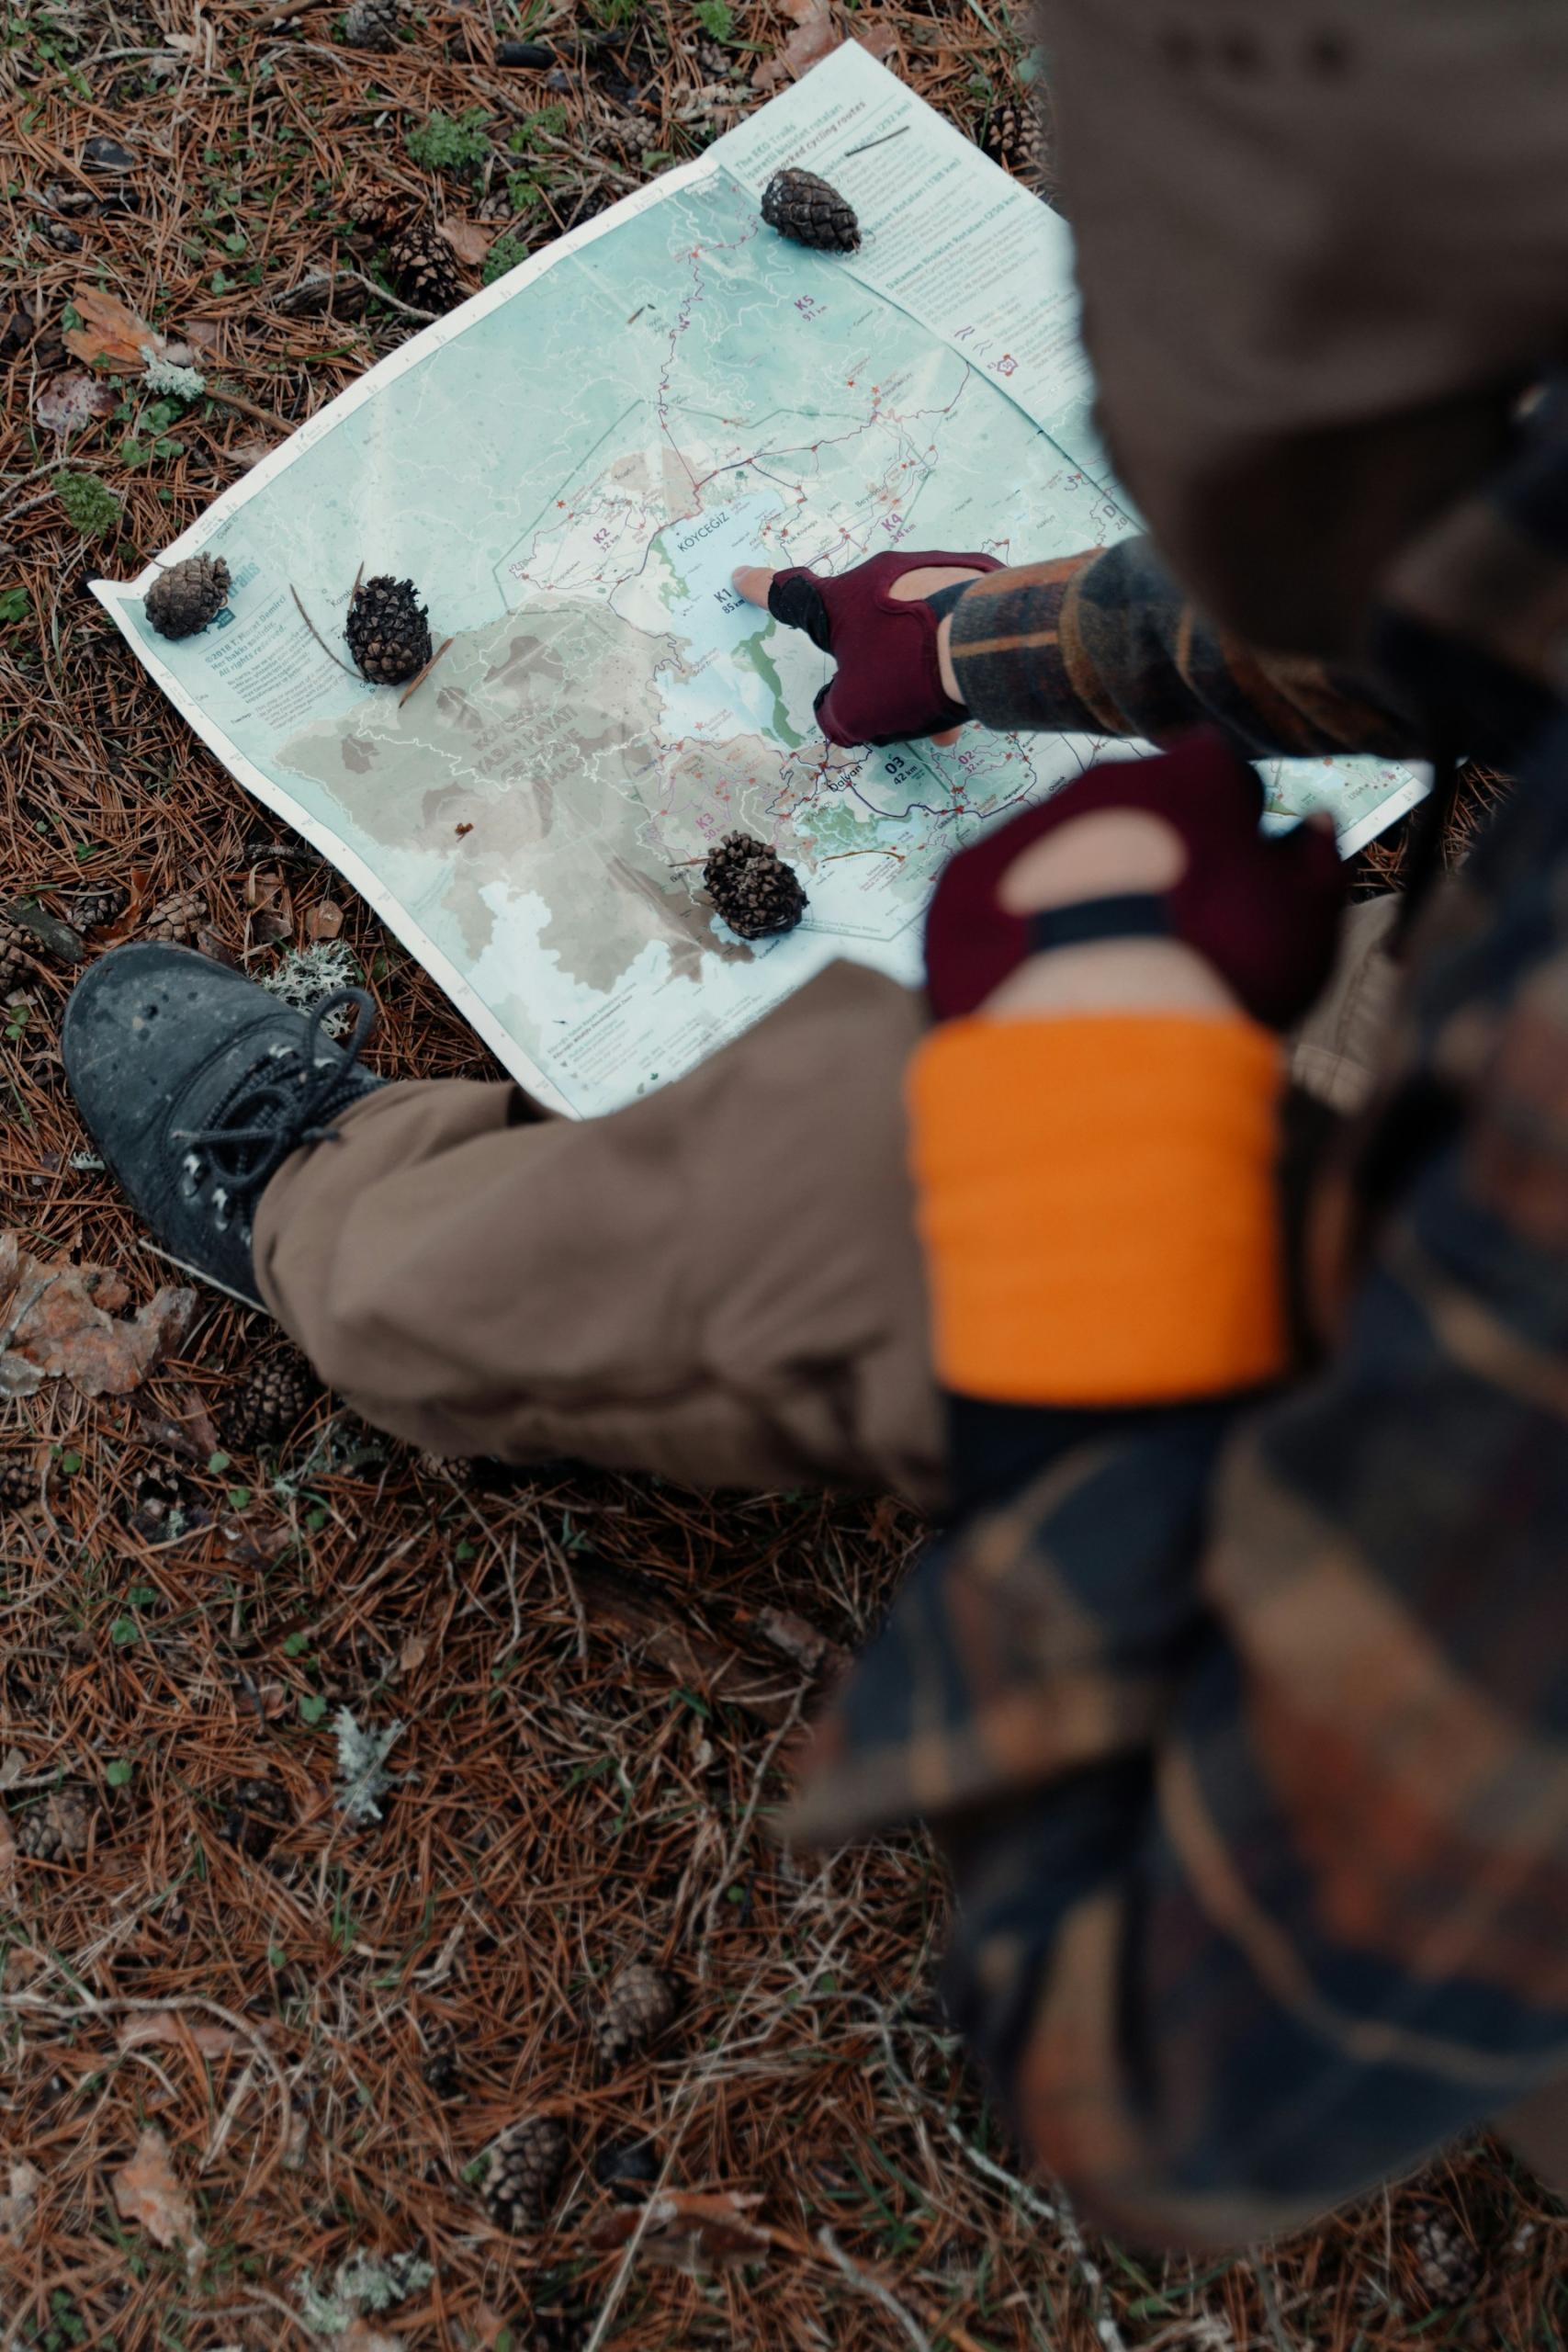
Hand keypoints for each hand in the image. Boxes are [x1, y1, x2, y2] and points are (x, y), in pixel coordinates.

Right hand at [733, 549, 1001, 748]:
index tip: (741, 577)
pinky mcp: (971, 580)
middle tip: (889, 701)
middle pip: (865, 626)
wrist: (986, 642)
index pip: (788, 596)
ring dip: (917, 672)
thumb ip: (837, 714)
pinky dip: (949, 659)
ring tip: (939, 715)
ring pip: (911, 630)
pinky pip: (948, 623)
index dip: (760, 591)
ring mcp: (930, 572)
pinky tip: (963, 695)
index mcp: (839, 601)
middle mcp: (882, 576)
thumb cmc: (905, 672)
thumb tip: (844, 712)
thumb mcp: (856, 710)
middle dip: (874, 666)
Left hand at [926, 730, 1345, 1030]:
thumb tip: (1309, 829)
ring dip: (1079, 892)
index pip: (1223, 782)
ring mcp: (1026, 823)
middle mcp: (1104, 778)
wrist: (1096, 1038)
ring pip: (1060, 848)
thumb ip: (1317, 866)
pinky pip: (995, 893)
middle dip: (1151, 860)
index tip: (1233, 893)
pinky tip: (1039, 984)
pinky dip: (1014, 929)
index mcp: (1197, 772)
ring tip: (1098, 973)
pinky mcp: (960, 877)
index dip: (1233, 838)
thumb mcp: (1308, 925)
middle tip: (1164, 940)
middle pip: (1136, 811)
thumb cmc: (1222, 979)